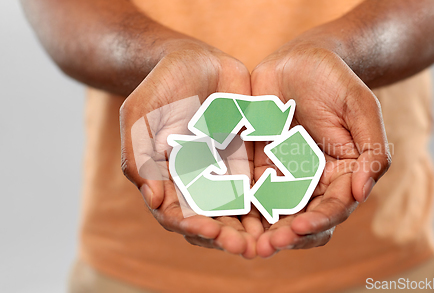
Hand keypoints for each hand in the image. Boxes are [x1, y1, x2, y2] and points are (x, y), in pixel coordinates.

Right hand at [120, 40, 262, 258]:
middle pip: (209, 219)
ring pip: (234, 210)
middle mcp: (192, 182)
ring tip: (266, 241)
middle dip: (226, 236)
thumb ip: (141, 157)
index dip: (192, 226)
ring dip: (248, 228)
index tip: (211, 231)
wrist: (195, 62)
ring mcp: (218, 172)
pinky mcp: (243, 160)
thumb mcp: (141, 119)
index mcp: (165, 179)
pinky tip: (281, 212)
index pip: (177, 214)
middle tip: (246, 247)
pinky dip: (266, 202)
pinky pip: (255, 186)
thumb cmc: (161, 89)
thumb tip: (153, 197)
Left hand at [251, 43, 390, 256]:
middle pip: (303, 218)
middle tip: (267, 246)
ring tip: (244, 243)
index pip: (334, 207)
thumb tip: (361, 192)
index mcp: (343, 173)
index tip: (300, 226)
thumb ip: (371, 148)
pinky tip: (225, 215)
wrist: (300, 60)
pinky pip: (250, 191)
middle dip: (286, 235)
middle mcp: (315, 181)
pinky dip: (241, 207)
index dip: (319, 219)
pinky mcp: (260, 167)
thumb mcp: (360, 107)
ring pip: (275, 213)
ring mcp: (286, 176)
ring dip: (261, 230)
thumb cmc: (336, 80)